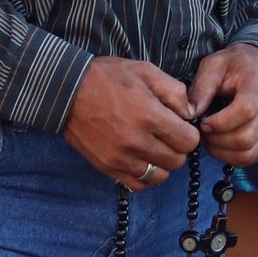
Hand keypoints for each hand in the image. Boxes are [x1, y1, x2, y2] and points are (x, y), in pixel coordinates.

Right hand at [62, 58, 198, 189]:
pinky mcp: (107, 167)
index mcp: (149, 116)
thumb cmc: (107, 77)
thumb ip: (175, 92)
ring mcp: (120, 157)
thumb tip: (190, 114)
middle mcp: (136, 141)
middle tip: (167, 135)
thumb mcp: (146, 71)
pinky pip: (138, 185)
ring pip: (160, 176)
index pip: (189, 141)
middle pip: (177, 161)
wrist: (68, 90)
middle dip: (177, 148)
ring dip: (162, 164)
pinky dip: (144, 176)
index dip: (189, 133)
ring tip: (153, 147)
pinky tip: (140, 159)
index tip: (180, 126)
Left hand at [189, 43, 257, 163]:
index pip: (245, 111)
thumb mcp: (214, 64)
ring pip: (248, 154)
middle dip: (217, 141)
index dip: (220, 122)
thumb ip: (202, 86)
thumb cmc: (235, 64)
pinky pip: (251, 157)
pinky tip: (219, 144)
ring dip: (222, 152)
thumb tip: (192, 113)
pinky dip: (230, 157)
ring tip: (208, 139)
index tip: (203, 122)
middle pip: (246, 138)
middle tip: (201, 132)